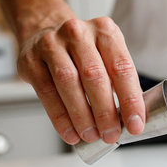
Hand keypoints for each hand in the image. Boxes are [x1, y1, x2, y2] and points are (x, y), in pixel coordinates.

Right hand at [17, 17, 144, 145]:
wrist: (44, 32)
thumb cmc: (83, 50)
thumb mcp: (106, 54)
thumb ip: (118, 82)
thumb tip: (130, 119)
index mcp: (105, 31)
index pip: (122, 68)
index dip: (131, 100)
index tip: (135, 124)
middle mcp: (78, 33)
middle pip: (95, 76)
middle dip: (105, 112)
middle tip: (111, 135)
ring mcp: (51, 44)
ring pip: (69, 84)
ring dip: (82, 116)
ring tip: (91, 135)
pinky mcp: (30, 60)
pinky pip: (46, 92)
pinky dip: (60, 117)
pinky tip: (70, 132)